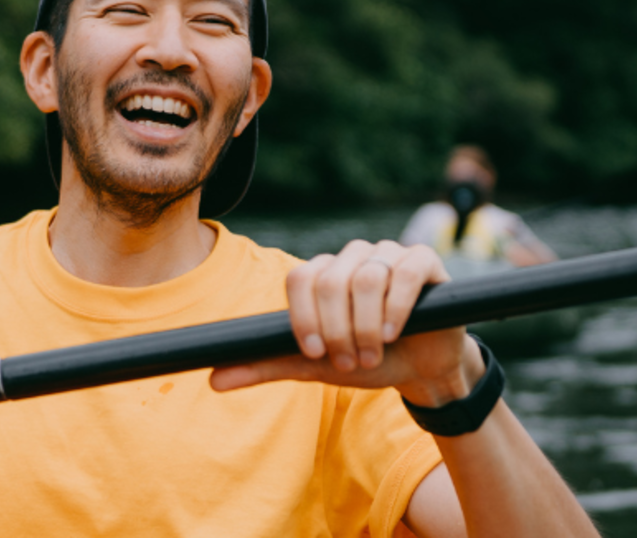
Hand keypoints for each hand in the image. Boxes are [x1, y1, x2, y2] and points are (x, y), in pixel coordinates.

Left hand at [211, 240, 484, 406]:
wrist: (421, 368)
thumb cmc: (367, 360)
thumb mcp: (314, 366)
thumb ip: (268, 365)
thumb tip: (214, 380)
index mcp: (323, 274)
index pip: (299, 279)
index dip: (304, 318)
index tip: (315, 353)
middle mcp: (352, 257)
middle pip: (331, 279)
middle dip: (338, 329)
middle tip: (350, 361)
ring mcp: (388, 254)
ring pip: (366, 277)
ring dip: (367, 325)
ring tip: (373, 354)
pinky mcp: (422, 260)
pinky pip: (404, 273)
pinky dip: (396, 308)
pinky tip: (395, 333)